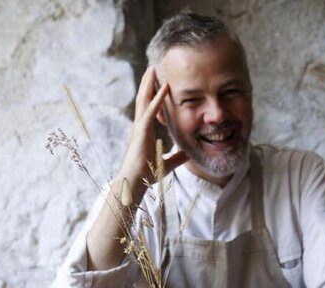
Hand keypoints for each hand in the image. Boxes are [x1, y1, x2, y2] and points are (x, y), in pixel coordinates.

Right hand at [119, 67, 187, 201]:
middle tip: (152, 68)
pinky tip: (164, 86)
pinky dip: (157, 97)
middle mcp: (140, 125)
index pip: (148, 108)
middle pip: (143, 99)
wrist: (136, 181)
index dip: (151, 94)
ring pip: (144, 99)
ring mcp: (140, 126)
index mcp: (145, 131)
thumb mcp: (167, 163)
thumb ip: (177, 157)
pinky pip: (151, 110)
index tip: (157, 82)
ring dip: (149, 83)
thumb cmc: (147, 173)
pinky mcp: (142, 130)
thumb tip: (189, 154)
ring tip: (153, 69)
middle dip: (148, 83)